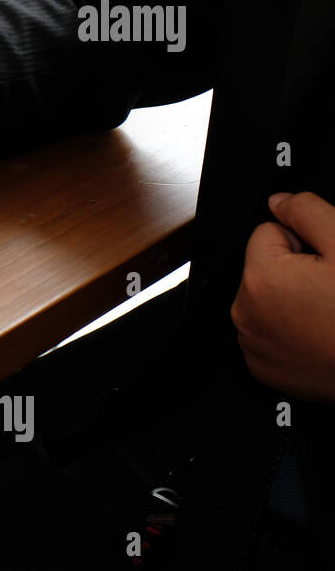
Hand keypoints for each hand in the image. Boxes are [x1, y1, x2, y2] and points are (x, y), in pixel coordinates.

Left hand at [231, 192, 334, 401]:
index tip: (326, 262)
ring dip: (293, 300)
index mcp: (261, 278)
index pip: (268, 232)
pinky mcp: (264, 369)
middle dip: (296, 271)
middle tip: (332, 291)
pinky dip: (292, 330)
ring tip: (329, 314)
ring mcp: (252, 345)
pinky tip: (321, 334)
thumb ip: (308, 212)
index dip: (303, 242)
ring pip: (269, 299)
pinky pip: (271, 332)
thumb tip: (279, 201)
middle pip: (265, 267)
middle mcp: (245, 313)